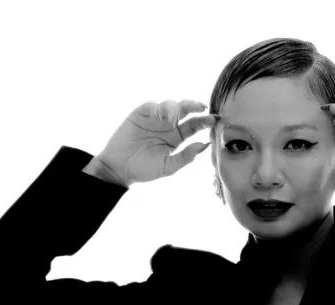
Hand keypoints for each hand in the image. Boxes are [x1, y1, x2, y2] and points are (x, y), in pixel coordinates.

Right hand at [94, 99, 217, 185]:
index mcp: (177, 137)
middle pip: (185, 110)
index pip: (194, 125)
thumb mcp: (168, 167)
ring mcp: (154, 118)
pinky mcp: (140, 114)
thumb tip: (204, 145)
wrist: (119, 169)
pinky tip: (161, 116)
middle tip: (203, 108)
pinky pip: (152, 106)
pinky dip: (158, 108)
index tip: (215, 120)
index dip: (205, 121)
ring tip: (173, 120)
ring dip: (175, 108)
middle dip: (195, 106)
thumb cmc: (144, 170)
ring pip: (170, 105)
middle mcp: (168, 125)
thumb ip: (185, 157)